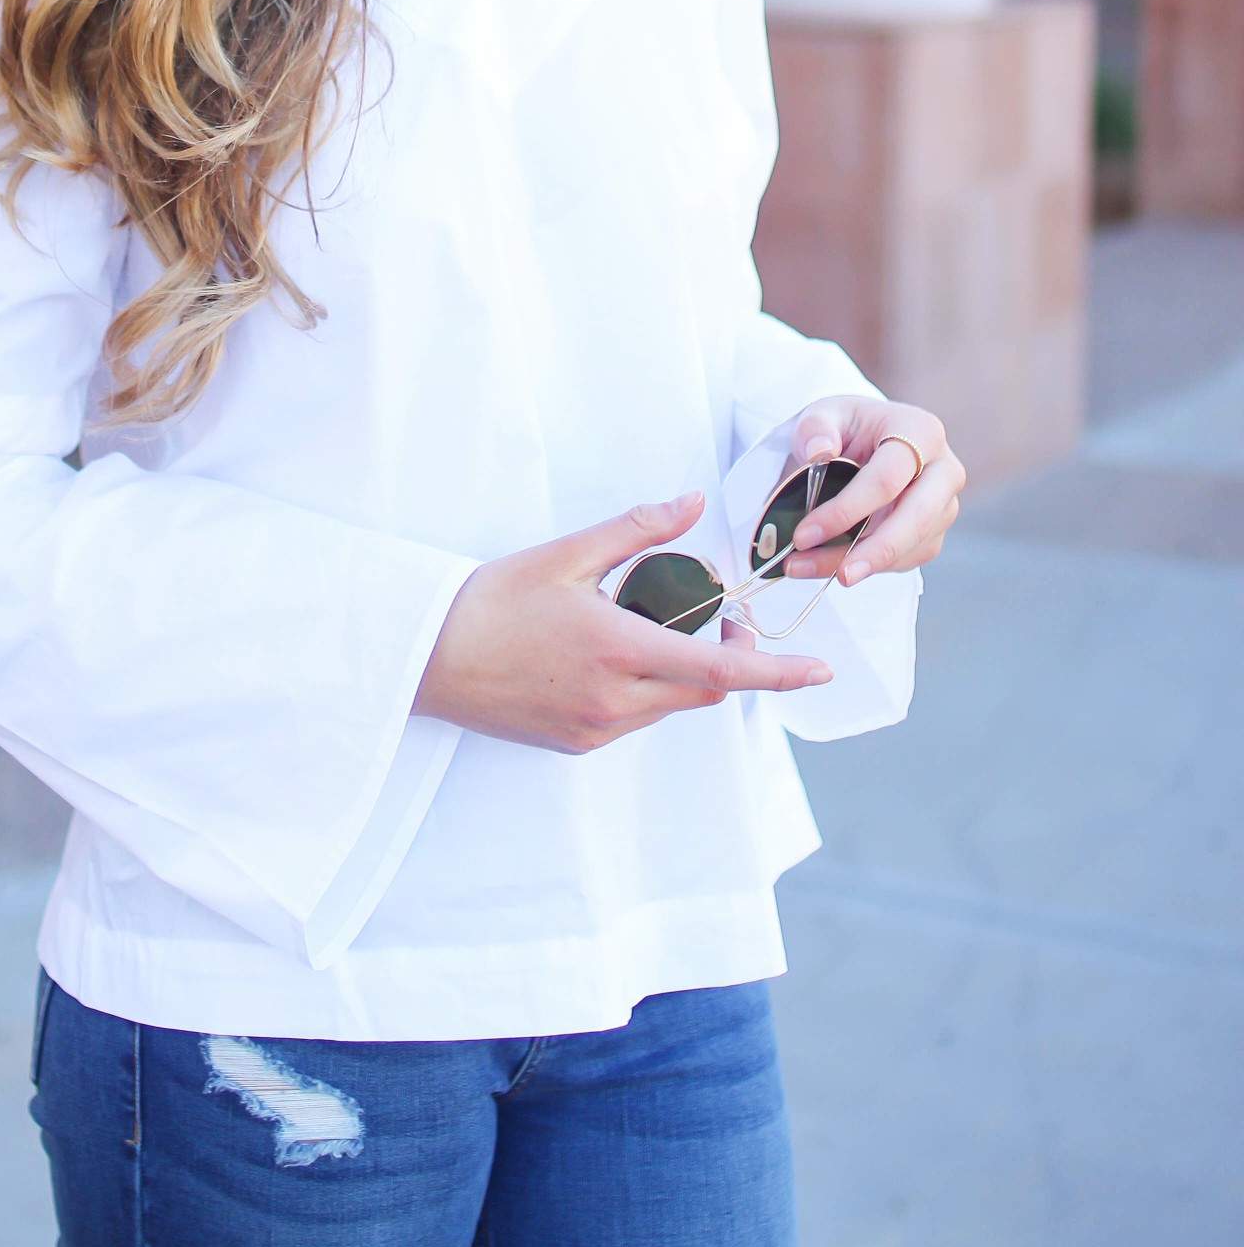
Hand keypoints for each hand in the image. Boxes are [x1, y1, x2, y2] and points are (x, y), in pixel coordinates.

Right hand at [413, 493, 832, 753]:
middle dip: (729, 661)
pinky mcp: (575, 743)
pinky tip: (610, 655)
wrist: (426, 657)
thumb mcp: (566, 554)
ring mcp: (595, 729)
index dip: (775, 674)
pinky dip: (644, 689)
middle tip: (724, 621)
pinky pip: (634, 718)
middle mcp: (615, 701)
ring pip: (669, 705)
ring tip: (653, 626)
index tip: (820, 672)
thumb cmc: (492, 599)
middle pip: (703, 691)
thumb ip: (637, 530)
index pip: (718, 673)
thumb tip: (694, 502)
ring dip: (682, 674)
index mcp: (619, 651)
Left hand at [779, 397, 964, 583]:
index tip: (805, 534)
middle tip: (839, 576)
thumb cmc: (847, 427)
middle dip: (874, 551)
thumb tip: (819, 451)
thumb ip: (815, 427)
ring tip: (809, 569)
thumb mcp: (823, 414)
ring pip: (911, 546)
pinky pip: (908, 559)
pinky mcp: (934, 531)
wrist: (865, 441)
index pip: (887, 478)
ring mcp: (944, 504)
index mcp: (920, 432)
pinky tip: (831, 564)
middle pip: (916, 518)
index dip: (846, 510)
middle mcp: (943, 469)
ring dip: (862, 564)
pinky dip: (870, 567)